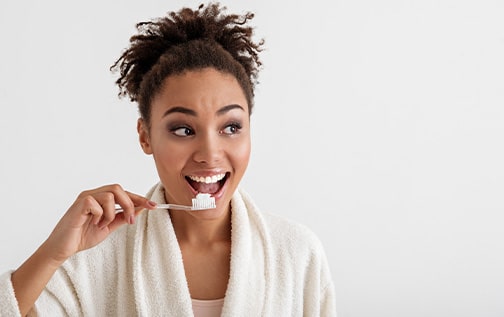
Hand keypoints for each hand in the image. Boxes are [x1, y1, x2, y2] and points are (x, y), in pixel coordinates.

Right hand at [41, 184, 155, 263]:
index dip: (139, 199)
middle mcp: (93, 194)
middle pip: (118, 188)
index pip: (123, 193)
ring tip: (103, 225)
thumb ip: (122, 217)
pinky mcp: (79, 204)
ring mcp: (85, 198)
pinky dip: (100, 216)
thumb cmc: (82, 236)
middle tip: (129, 221)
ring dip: (112, 213)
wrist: (63, 248)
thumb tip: (140, 209)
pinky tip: (93, 224)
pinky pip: (97, 203)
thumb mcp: (108, 227)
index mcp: (101, 198)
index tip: (154, 206)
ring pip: (110, 195)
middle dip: (129, 205)